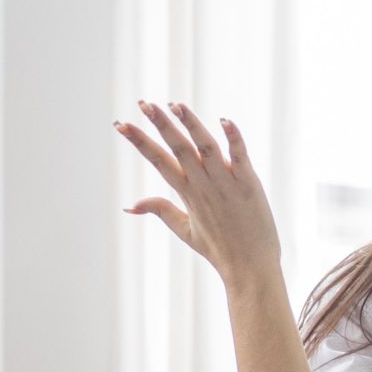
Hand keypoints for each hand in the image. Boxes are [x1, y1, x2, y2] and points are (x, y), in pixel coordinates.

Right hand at [118, 101, 282, 285]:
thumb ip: (159, 210)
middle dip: (159, 124)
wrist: (249, 268)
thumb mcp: (184, 229)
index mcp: (186, 193)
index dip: (139, 141)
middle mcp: (202, 185)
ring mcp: (225, 183)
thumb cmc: (219, 248)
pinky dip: (233, 138)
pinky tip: (224, 120)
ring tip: (175, 105)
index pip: (158, 160)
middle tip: (143, 104)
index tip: (121, 124)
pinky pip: (239, 156)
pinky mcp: (248, 184)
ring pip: (205, 147)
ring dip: (190, 125)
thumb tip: (130, 205)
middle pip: (177, 148)